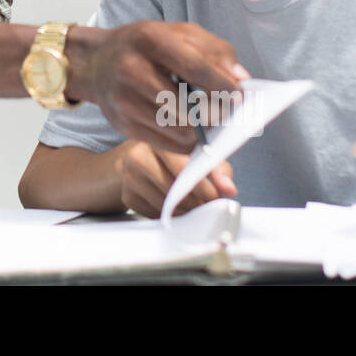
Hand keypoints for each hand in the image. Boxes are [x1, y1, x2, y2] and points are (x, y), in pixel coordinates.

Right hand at [68, 20, 248, 154]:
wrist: (97, 62)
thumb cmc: (146, 47)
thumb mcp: (179, 33)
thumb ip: (215, 51)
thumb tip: (240, 80)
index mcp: (150, 39)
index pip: (195, 67)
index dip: (222, 85)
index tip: (239, 97)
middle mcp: (132, 69)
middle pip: (188, 108)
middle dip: (213, 114)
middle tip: (222, 112)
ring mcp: (124, 99)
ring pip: (180, 132)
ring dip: (199, 130)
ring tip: (201, 117)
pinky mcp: (122, 124)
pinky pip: (167, 144)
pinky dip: (183, 139)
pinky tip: (182, 124)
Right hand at [114, 140, 236, 217]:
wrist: (138, 159)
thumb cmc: (172, 156)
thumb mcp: (197, 154)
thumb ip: (216, 168)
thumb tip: (228, 188)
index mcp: (159, 140)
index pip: (182, 167)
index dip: (203, 186)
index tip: (215, 197)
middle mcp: (139, 155)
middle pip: (174, 189)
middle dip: (196, 202)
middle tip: (208, 204)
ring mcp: (130, 177)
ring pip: (166, 205)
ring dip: (185, 211)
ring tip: (193, 205)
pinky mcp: (127, 196)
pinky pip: (154, 213)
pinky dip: (170, 215)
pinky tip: (174, 206)